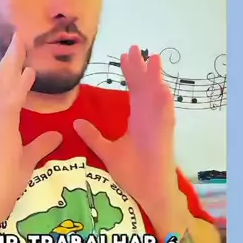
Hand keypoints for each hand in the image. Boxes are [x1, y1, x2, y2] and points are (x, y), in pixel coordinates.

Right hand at [0, 34, 61, 230]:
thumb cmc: (2, 185)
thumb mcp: (27, 160)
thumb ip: (40, 145)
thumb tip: (56, 135)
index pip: (6, 94)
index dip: (14, 75)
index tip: (23, 58)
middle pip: (1, 83)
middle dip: (11, 60)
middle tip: (19, 37)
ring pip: (3, 87)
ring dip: (12, 65)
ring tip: (21, 43)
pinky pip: (9, 104)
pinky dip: (18, 86)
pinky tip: (28, 72)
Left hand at [74, 46, 181, 222]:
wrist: (148, 194)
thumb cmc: (133, 174)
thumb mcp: (107, 151)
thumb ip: (94, 136)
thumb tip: (76, 122)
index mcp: (137, 120)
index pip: (133, 91)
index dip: (129, 73)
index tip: (123, 56)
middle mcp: (149, 119)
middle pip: (145, 88)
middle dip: (140, 68)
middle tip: (134, 47)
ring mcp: (158, 126)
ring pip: (158, 97)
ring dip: (156, 79)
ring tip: (153, 58)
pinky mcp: (165, 137)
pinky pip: (166, 116)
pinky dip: (165, 102)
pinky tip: (162, 88)